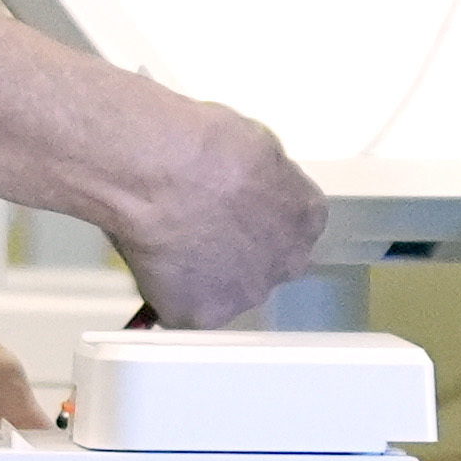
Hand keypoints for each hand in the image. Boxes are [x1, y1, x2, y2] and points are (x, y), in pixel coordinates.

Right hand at [103, 96, 328, 326]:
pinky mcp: (202, 316)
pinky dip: (169, 291)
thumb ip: (265, 178)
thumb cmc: (208, 145)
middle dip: (238, 251)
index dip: (259, 217)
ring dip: (205, 274)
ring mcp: (245, 294)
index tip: (234, 208)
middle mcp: (287, 263)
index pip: (292, 227)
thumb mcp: (259, 144)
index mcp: (306, 217)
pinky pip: (184, 307)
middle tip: (201, 228)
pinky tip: (154, 261)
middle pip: (266, 264)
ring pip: (226, 290)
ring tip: (171, 243)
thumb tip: (252, 184)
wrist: (164, 172)